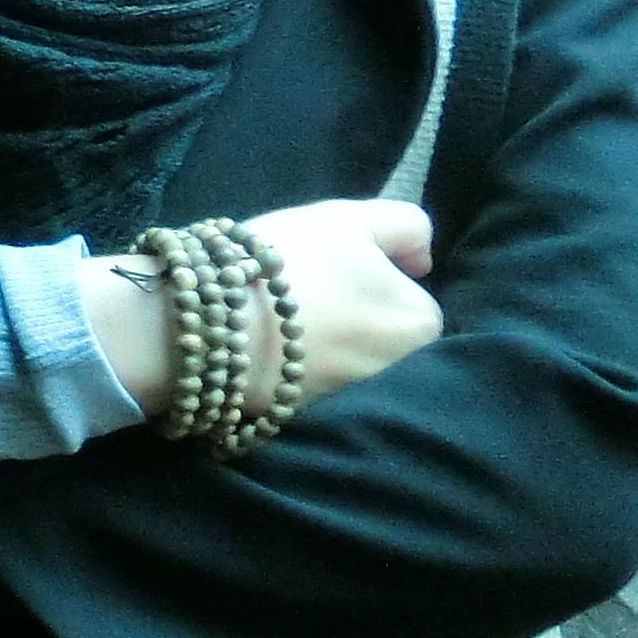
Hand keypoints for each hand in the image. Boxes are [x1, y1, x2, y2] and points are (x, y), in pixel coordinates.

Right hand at [239, 199, 440, 408]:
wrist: (215, 325)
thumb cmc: (292, 262)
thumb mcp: (353, 218)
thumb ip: (407, 225)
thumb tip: (421, 261)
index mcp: (421, 325)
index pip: (410, 297)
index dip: (372, 276)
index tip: (332, 267)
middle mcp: (402, 372)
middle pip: (381, 333)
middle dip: (354, 315)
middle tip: (306, 291)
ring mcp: (355, 401)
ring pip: (348, 358)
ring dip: (325, 341)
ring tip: (282, 317)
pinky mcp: (313, 420)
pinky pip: (314, 384)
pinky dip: (299, 367)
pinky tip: (269, 347)